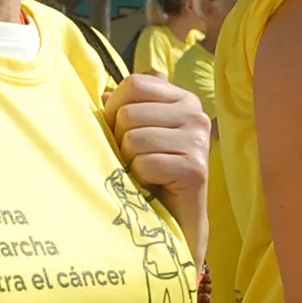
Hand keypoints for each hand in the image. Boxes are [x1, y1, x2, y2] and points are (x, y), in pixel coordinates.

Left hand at [102, 74, 208, 238]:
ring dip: (130, 160)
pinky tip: (153, 184)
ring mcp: (198, 140)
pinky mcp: (195, 168)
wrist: (176, 219)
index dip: (115, 107)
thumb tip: (103, 94)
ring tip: (144, 172)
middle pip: (129, 112)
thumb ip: (125, 109)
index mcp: (182, 98)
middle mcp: (195, 114)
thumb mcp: (138, 133)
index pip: (135, 83)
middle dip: (121, 139)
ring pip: (134, 139)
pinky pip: (145, 163)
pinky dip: (140, 178)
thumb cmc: (152, 172)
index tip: (119, 130)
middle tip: (136, 158)